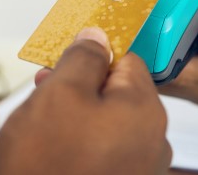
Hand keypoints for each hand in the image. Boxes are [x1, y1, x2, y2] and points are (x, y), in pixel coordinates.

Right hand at [0, 28, 170, 174]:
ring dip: (80, 116)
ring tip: (45, 125)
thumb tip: (99, 36)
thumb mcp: (59, 93)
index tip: (63, 61)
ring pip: (110, 124)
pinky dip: (84, 145)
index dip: (91, 56)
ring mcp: (141, 169)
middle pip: (119, 93)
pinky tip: (58, 151)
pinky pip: (108, 152)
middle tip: (44, 91)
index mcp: (144, 110)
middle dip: (81, 87)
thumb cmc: (45, 163)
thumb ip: (84, 57)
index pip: (127, 60)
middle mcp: (154, 141)